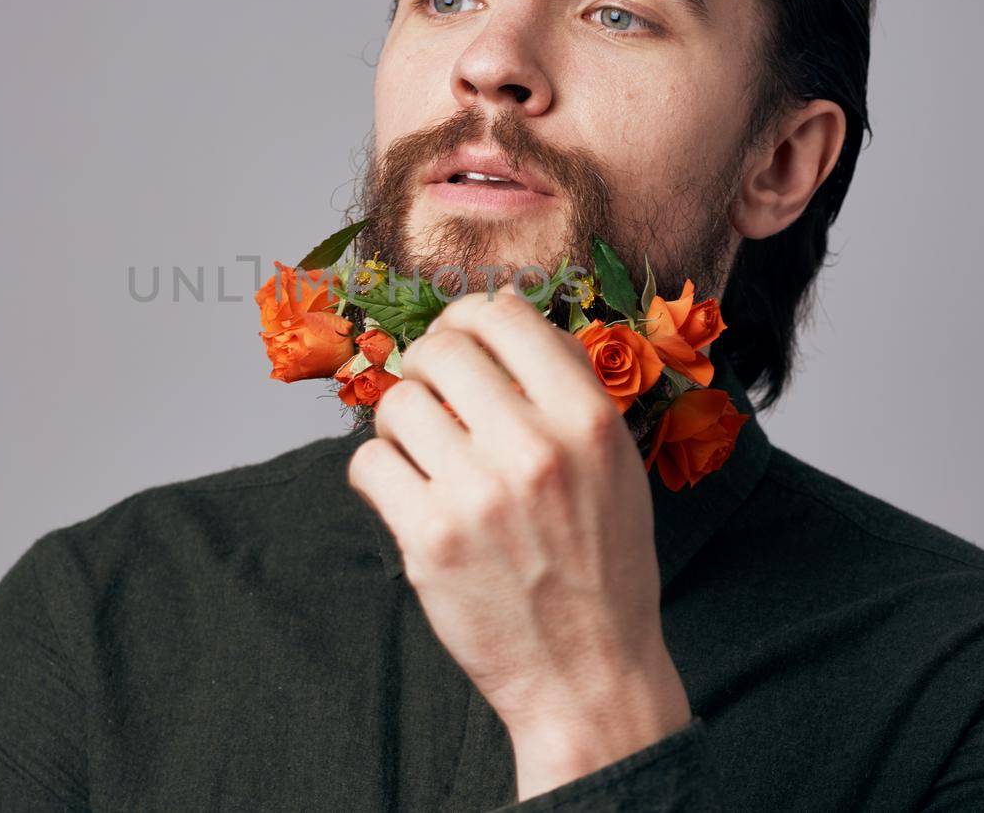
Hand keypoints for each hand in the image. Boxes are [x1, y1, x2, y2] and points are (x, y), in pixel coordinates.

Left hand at [347, 285, 690, 797]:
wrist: (588, 675)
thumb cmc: (602, 567)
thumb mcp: (614, 465)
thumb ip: (567, 387)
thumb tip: (502, 309)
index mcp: (588, 420)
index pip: (505, 315)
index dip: (470, 318)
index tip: (460, 341)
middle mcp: (534, 449)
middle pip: (441, 350)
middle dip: (428, 367)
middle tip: (434, 399)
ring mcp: (477, 495)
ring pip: (397, 403)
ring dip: (399, 423)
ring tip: (420, 453)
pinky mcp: (429, 540)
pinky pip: (369, 463)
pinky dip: (378, 473)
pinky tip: (405, 494)